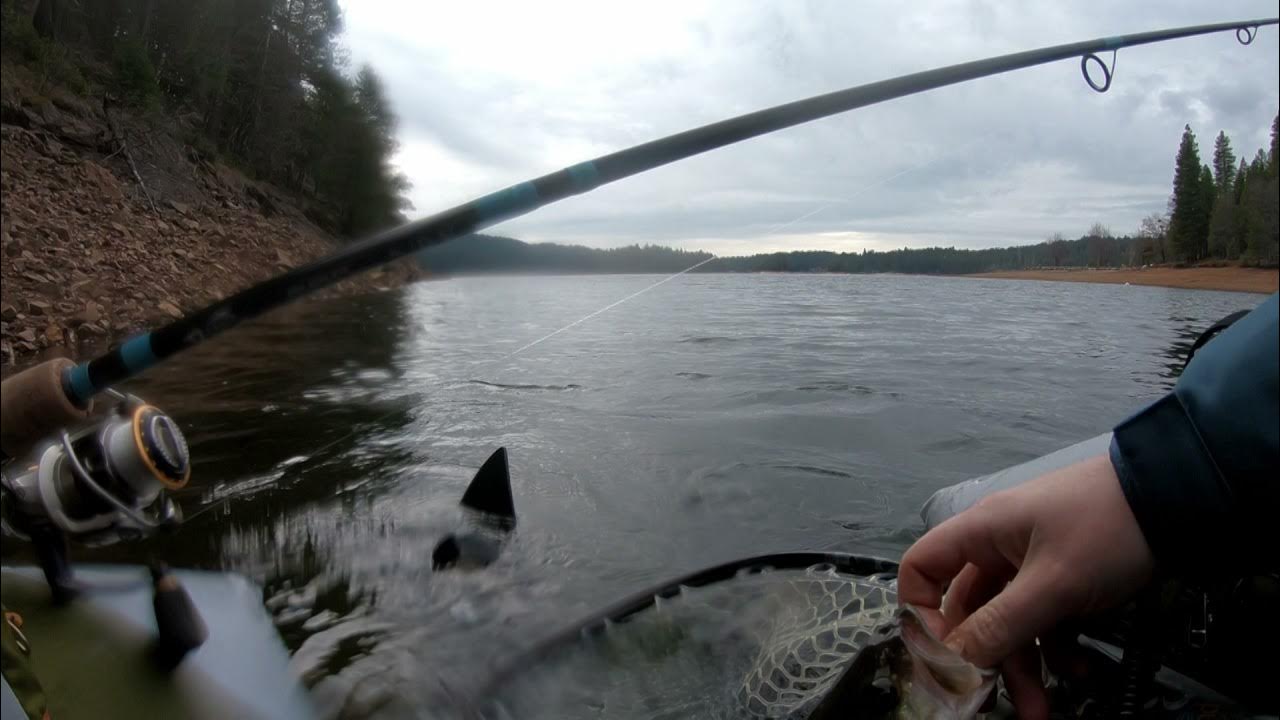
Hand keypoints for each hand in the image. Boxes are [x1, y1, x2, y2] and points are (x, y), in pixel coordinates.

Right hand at [898, 455, 1154, 718]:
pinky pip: (1043, 617)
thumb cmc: (1105, 529)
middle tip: (995, 700)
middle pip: (968, 608)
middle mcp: (997, 545)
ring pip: (1009, 620)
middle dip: (982, 657)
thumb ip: (1000, 624)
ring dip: (1022, 663)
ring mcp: (1031, 560)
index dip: (922, 612)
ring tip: (1042, 708)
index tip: (944, 655)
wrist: (1178, 498)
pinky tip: (1078, 670)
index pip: (921, 569)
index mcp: (980, 532)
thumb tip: (954, 661)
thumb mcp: (1053, 584)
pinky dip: (1055, 646)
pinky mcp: (1064, 574)